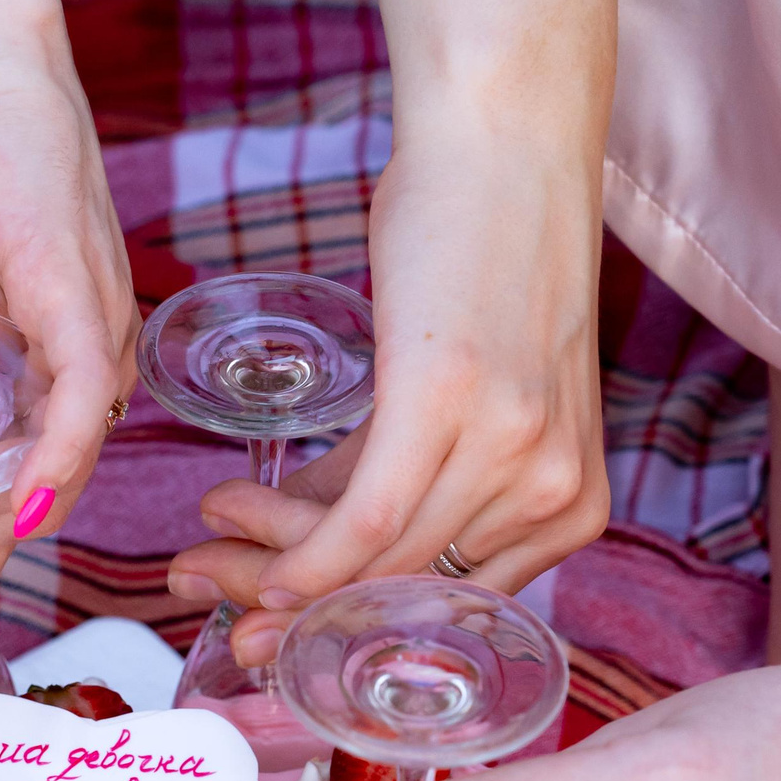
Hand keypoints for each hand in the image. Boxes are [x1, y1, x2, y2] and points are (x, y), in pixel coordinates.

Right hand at [167, 0, 613, 666]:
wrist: (506, 153)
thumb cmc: (482, 264)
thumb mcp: (468, 400)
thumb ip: (406, 484)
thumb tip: (310, 553)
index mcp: (574, 507)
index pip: (443, 605)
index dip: (344, 625)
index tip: (270, 627)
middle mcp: (554, 494)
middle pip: (401, 592)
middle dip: (292, 605)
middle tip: (214, 593)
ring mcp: (512, 455)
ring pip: (373, 561)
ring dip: (271, 563)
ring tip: (206, 541)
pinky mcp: (452, 407)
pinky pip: (364, 519)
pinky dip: (298, 549)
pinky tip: (244, 546)